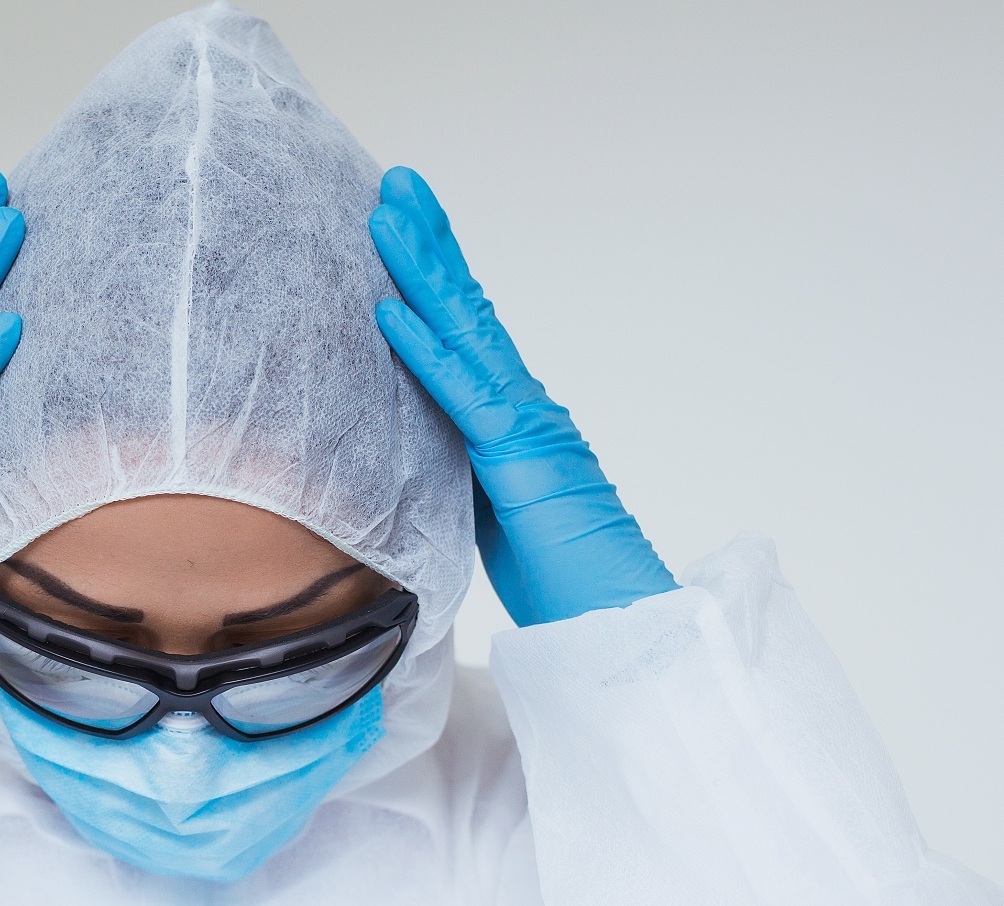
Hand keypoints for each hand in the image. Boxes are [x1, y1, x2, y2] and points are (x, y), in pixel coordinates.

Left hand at [369, 167, 674, 626]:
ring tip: (387, 214)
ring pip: (466, 332)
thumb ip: (465, 472)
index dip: (436, 277)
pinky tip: (389, 312)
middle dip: (431, 244)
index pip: (467, 335)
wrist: (617, 623)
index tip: (403, 228)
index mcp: (516, 418)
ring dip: (422, 270)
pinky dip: (424, 351)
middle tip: (396, 184)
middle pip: (468, 311)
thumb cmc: (562, 581)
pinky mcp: (519, 458)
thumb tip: (425, 455)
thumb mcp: (492, 515)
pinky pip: (463, 395)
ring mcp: (525, 425)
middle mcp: (525, 406)